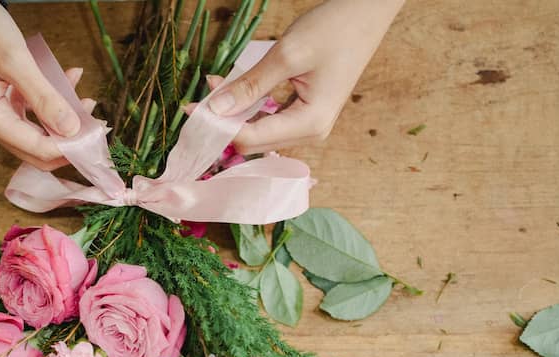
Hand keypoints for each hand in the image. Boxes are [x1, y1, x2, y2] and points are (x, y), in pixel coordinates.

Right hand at [0, 0, 94, 169]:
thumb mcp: (15, 61)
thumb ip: (43, 96)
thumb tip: (71, 128)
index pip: (37, 149)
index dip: (67, 146)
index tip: (94, 131)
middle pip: (38, 151)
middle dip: (68, 141)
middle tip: (94, 123)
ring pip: (40, 133)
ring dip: (64, 121)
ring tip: (86, 100)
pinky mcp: (6, 102)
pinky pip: (36, 113)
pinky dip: (54, 102)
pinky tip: (70, 78)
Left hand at [208, 0, 404, 153]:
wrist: (367, 13)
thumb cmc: (334, 29)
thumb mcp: (286, 55)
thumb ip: (249, 85)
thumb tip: (215, 109)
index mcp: (310, 124)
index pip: (251, 139)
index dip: (218, 128)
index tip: (190, 109)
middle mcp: (311, 133)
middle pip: (254, 141)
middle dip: (224, 123)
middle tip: (196, 100)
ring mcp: (310, 125)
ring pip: (260, 131)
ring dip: (234, 114)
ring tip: (212, 89)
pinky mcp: (306, 113)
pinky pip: (270, 118)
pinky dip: (248, 106)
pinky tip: (231, 89)